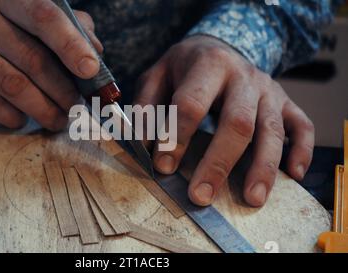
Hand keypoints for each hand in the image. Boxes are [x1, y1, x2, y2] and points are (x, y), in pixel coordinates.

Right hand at [0, 0, 102, 129]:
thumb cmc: (8, 30)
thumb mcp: (35, 18)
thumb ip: (71, 27)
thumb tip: (95, 53)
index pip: (44, 17)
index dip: (70, 45)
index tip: (90, 71)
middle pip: (32, 59)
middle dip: (62, 90)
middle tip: (77, 107)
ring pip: (13, 86)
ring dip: (43, 109)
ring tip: (58, 120)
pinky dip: (14, 117)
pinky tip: (24, 119)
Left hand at [134, 35, 313, 206]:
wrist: (219, 47)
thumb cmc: (186, 67)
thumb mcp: (158, 75)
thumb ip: (146, 106)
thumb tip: (142, 145)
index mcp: (208, 65)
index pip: (191, 103)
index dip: (175, 137)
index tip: (163, 167)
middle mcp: (243, 77)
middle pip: (236, 122)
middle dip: (218, 162)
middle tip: (201, 196)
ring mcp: (268, 90)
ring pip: (271, 130)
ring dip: (263, 167)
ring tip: (252, 199)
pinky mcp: (286, 102)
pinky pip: (302, 126)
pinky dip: (301, 151)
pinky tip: (294, 175)